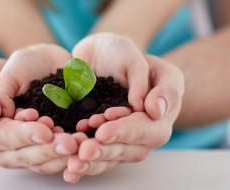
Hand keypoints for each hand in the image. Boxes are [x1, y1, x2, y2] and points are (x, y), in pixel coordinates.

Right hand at [0, 44, 78, 173]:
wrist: (13, 77)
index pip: (4, 138)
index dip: (25, 135)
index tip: (45, 129)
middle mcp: (3, 149)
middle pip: (26, 156)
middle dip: (50, 150)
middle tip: (71, 142)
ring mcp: (24, 152)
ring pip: (44, 162)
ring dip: (64, 155)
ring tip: (81, 143)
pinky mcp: (42, 149)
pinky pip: (56, 159)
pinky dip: (70, 154)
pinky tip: (83, 143)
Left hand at [63, 33, 183, 182]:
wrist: (96, 56)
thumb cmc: (120, 53)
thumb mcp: (137, 58)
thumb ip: (149, 81)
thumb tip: (155, 111)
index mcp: (161, 113)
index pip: (148, 130)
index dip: (125, 132)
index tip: (103, 131)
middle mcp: (144, 132)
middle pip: (129, 150)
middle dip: (106, 151)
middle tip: (84, 151)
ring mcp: (122, 139)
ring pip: (112, 157)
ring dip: (94, 162)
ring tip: (74, 162)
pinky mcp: (102, 141)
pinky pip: (97, 156)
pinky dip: (83, 164)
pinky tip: (69, 171)